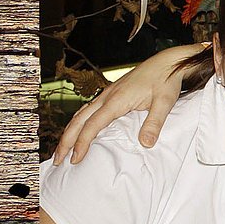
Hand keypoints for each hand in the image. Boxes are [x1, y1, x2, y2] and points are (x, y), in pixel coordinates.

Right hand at [53, 44, 205, 164]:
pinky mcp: (112, 93)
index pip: (92, 125)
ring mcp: (108, 94)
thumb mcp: (164, 103)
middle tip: (57, 160)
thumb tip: (145, 144)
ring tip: (63, 149)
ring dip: (70, 132)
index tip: (75, 160)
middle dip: (66, 141)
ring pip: (81, 114)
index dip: (81, 143)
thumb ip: (154, 123)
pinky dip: (79, 122)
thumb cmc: (166, 80)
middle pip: (79, 120)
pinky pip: (89, 109)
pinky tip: (79, 129)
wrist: (167, 62)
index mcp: (116, 100)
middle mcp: (107, 96)